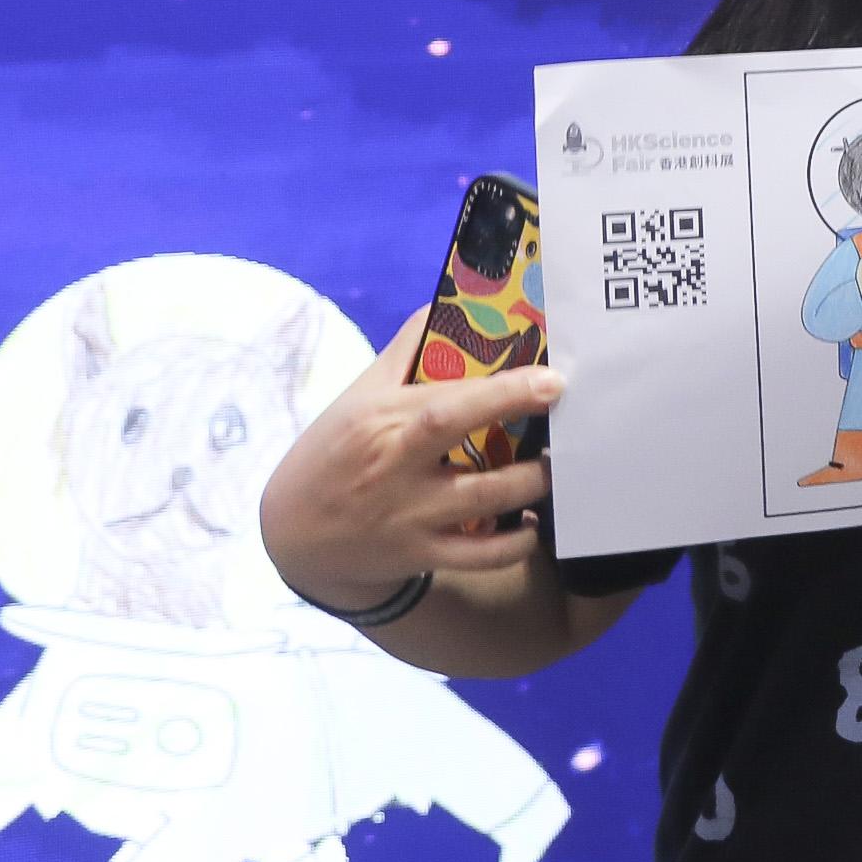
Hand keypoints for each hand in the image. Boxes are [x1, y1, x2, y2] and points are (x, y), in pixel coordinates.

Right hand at [256, 319, 556, 609]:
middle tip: (567, 412)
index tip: (551, 379)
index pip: (446, 398)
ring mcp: (408, 515)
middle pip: (457, 433)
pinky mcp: (419, 555)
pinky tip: (531, 525)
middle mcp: (394, 466)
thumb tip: (447, 305)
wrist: (294, 534)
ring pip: (484, 498)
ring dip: (532, 483)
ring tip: (554, 468)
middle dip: (517, 417)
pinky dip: (514, 543)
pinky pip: (480, 556)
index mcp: (381, 421)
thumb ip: (403, 353)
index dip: (504, 388)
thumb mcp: (357, 397)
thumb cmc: (334, 453)